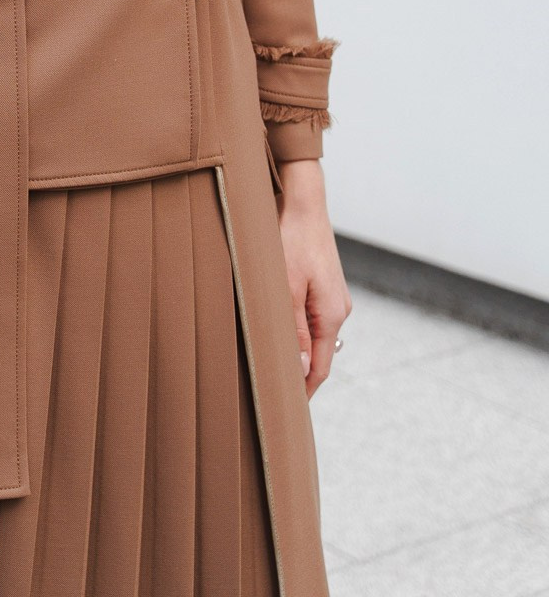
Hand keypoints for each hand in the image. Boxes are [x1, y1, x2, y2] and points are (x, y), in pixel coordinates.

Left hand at [275, 159, 353, 399]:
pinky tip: (283, 334)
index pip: (319, 368)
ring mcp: (334, 297)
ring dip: (299, 352)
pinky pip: (314, 318)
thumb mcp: (285, 288)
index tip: (288, 411)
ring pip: (317, 336)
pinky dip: (300, 332)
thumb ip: (292, 330)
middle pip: (320, 354)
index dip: (304, 391)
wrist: (303, 202)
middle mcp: (338, 310)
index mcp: (331, 315)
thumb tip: (299, 369)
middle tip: (277, 395)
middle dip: (301, 376)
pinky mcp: (326, 286)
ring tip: (276, 369)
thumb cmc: (290, 240)